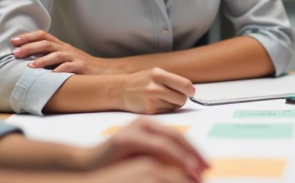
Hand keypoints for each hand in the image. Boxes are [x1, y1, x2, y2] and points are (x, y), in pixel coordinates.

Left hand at [10, 30, 114, 73]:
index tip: (13, 41)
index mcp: (60, 46)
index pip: (43, 35)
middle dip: (29, 47)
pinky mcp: (82, 67)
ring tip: (30, 66)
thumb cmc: (80, 67)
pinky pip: (70, 68)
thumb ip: (49, 57)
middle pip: (46, 43)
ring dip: (42, 59)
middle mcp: (66, 49)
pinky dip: (61, 70)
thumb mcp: (64, 59)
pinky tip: (52, 75)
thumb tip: (26, 60)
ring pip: (57, 55)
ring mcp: (74, 57)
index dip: (28, 37)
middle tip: (15, 52)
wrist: (104, 71)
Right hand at [88, 117, 208, 181]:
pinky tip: (184, 169)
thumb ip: (161, 159)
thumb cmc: (114, 164)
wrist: (86, 164)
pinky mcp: (128, 138)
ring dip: (188, 157)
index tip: (206, 165)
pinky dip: (175, 158)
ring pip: (170, 141)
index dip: (194, 151)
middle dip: (195, 154)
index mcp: (149, 126)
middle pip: (178, 137)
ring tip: (198, 172)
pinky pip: (158, 147)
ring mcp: (136, 129)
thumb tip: (186, 168)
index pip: (178, 136)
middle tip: (207, 168)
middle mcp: (144, 123)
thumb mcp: (143, 159)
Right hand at [116, 68, 194, 114]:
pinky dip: (165, 109)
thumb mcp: (155, 73)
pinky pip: (167, 112)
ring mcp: (152, 100)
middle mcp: (155, 87)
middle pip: (182, 98)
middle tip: (174, 96)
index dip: (190, 90)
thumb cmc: (141, 81)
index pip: (184, 84)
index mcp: (158, 74)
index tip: (190, 92)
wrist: (120, 91)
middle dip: (181, 98)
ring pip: (175, 106)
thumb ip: (172, 80)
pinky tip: (156, 104)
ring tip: (161, 99)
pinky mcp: (150, 111)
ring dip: (172, 104)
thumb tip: (191, 90)